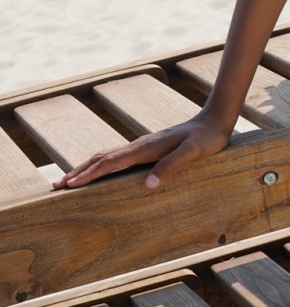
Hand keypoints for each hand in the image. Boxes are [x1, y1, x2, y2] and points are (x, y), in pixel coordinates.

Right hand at [51, 113, 232, 190]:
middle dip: (79, 171)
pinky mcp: (148, 147)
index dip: (90, 174)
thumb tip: (148, 184)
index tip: (70, 185)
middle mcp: (140, 145)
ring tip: (70, 179)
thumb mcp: (193, 153)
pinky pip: (118, 157)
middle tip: (57, 186)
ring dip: (87, 167)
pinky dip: (101, 164)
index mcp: (146, 148)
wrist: (215, 120)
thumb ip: (171, 165)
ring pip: (107, 155)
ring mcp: (143, 145)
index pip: (111, 162)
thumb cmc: (206, 139)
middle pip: (101, 157)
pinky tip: (101, 171)